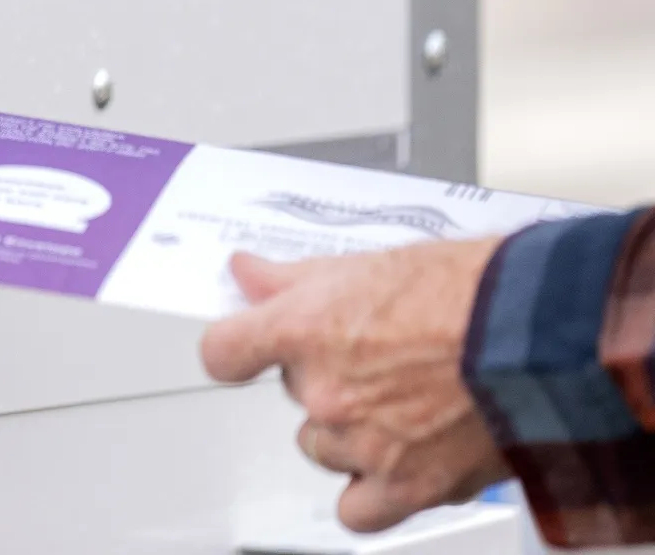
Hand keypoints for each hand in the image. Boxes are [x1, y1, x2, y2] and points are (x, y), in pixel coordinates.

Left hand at [201, 240, 509, 532]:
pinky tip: (396, 458)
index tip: (248, 346)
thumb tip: (247, 272)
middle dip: (325, 375)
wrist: (547, 337)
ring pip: (322, 446)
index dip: (237, 348)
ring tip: (405, 400)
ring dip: (350, 430)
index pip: (223, 352)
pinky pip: (357, 508)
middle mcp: (323, 391)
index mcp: (304, 329)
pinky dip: (371, 489)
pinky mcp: (405, 486)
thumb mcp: (368, 263)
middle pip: (290, 393)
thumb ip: (294, 277)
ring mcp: (361, 442)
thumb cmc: (472, 291)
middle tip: (379, 356)